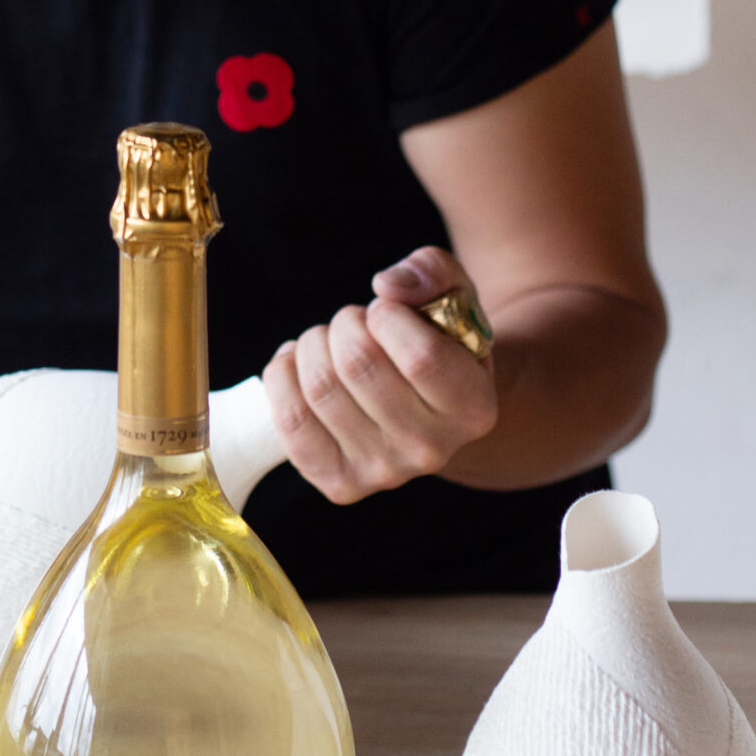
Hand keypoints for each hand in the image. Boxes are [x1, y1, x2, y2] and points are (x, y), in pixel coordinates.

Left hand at [262, 245, 497, 505]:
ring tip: (331, 342)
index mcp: (473, 407)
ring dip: (313, 344)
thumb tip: (386, 285)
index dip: (388, 316)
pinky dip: (283, 377)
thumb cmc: (439, 338)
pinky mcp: (341, 484)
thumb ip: (432, 271)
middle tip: (354, 323)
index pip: (420, 357)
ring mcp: (384, 473)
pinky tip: (299, 364)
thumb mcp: (454, 294)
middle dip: (345, 323)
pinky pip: (290, 422)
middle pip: (358, 366)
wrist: (426, 406)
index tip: (385, 309)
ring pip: (320, 387)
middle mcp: (433, 450)